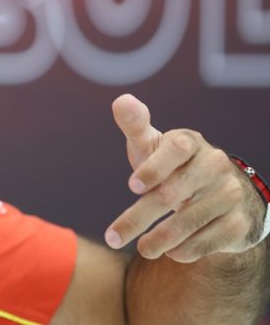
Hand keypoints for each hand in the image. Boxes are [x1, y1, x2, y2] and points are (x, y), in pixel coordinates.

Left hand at [105, 94, 264, 262]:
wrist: (219, 194)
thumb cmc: (171, 165)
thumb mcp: (152, 145)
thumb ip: (134, 125)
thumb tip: (121, 100)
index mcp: (190, 142)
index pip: (176, 148)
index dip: (154, 167)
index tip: (132, 186)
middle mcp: (215, 165)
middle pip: (172, 193)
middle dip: (138, 217)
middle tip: (113, 237)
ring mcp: (230, 194)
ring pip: (188, 222)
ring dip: (159, 240)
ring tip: (140, 249)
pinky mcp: (239, 223)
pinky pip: (207, 242)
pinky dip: (184, 250)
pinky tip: (170, 252)